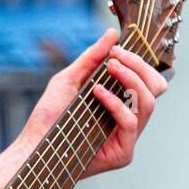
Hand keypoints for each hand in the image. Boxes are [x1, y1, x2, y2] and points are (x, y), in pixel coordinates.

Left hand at [19, 27, 167, 178]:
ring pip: (148, 103)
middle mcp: (129, 121)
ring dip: (131, 79)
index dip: (139, 62)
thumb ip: (92, 58)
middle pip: (156, 89)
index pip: (148, 81)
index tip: (117, 49)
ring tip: (110, 68)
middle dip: (139, 67)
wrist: (32, 144)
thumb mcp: (69, 79)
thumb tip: (112, 34)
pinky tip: (98, 92)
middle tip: (116, 58)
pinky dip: (116, 103)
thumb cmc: (49, 116)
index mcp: (122, 104)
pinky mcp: (122, 154)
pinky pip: (131, 123)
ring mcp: (127, 138)